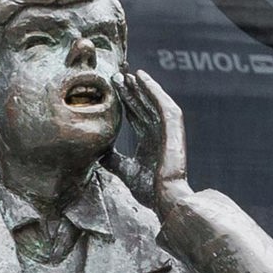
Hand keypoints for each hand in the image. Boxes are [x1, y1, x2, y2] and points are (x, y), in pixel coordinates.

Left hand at [108, 70, 192, 216]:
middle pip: (143, 106)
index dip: (126, 102)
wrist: (164, 199)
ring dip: (142, 87)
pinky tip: (143, 79)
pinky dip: (154, 90)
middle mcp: (159, 134)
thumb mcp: (124, 170)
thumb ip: (113, 159)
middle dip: (131, 91)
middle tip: (117, 75)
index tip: (113, 88)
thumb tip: (99, 152)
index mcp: (149, 143)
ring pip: (153, 102)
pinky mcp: (173, 130)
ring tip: (129, 73)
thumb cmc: (149, 190)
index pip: (136, 116)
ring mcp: (167, 131)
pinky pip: (163, 104)